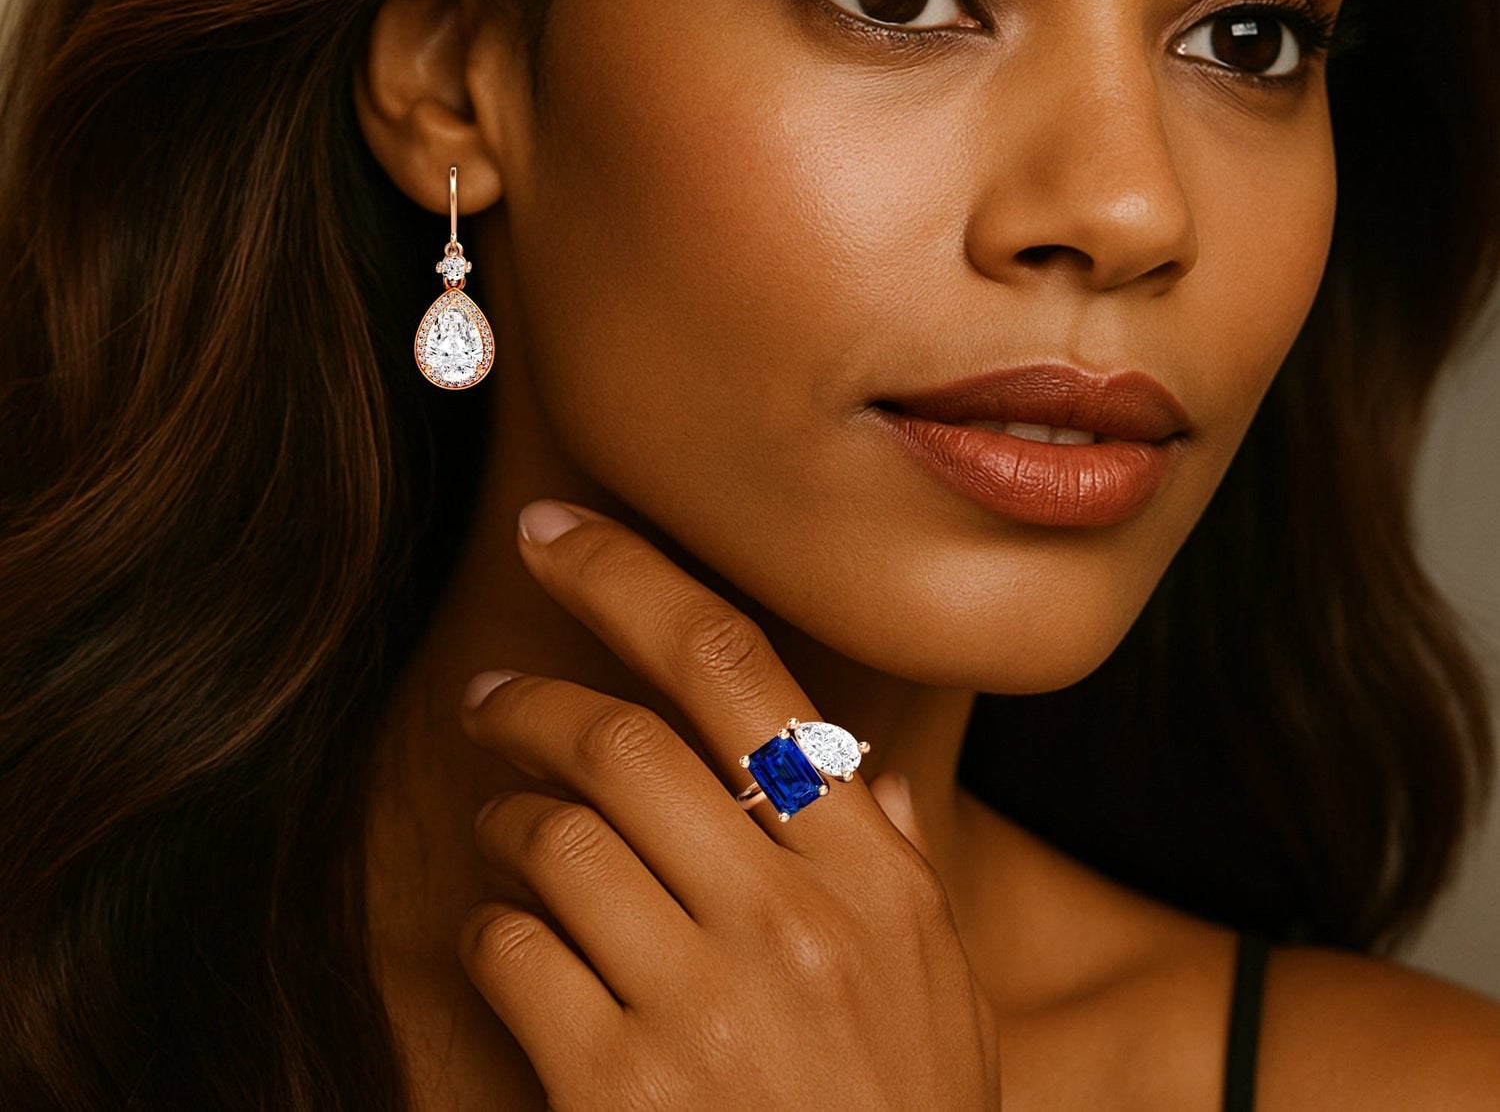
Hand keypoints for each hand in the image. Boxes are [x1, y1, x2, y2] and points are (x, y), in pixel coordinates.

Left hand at [456, 498, 1002, 1110]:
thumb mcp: (939, 993)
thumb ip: (891, 866)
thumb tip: (851, 770)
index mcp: (867, 873)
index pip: (737, 671)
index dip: (634, 578)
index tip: (560, 531)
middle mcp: (786, 916)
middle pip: (622, 739)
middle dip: (531, 702)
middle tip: (488, 699)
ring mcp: (698, 1003)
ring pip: (555, 836)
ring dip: (510, 821)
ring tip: (506, 831)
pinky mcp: (611, 1088)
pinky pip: (512, 954)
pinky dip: (488, 933)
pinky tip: (502, 946)